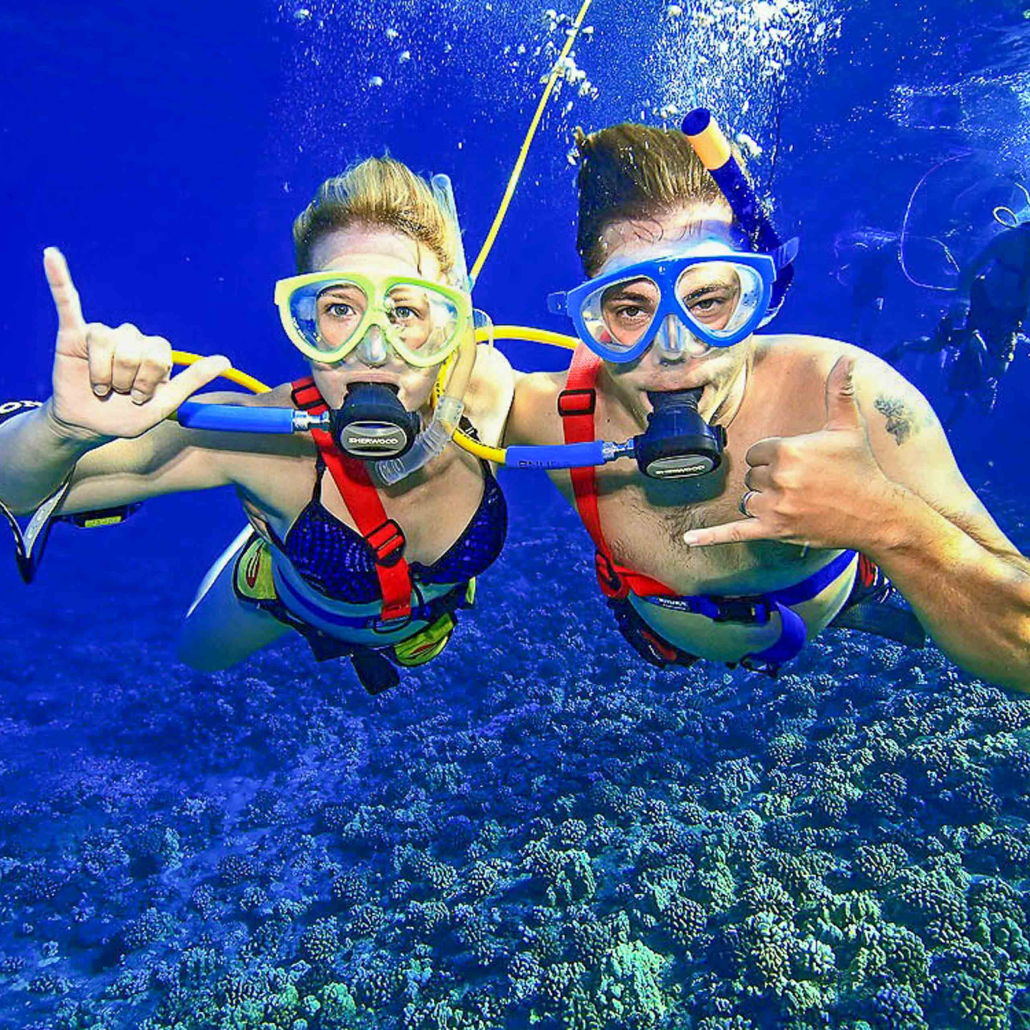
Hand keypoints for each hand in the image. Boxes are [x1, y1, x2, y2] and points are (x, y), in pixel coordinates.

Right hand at [43, 247, 230, 441]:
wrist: (88, 426)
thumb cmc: (127, 416)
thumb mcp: (165, 404)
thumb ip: (192, 380)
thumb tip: (225, 361)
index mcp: (154, 351)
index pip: (159, 355)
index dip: (150, 382)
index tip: (140, 398)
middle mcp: (130, 338)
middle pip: (134, 350)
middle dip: (124, 380)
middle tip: (117, 393)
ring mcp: (102, 335)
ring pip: (106, 339)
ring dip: (103, 373)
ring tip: (100, 387)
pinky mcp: (73, 335)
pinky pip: (67, 302)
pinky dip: (59, 279)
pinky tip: (51, 256)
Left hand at [682, 356, 891, 551]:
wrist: (877, 514)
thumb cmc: (861, 468)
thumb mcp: (848, 426)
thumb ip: (838, 390)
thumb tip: (847, 358)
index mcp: (787, 450)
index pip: (756, 452)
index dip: (775, 458)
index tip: (801, 463)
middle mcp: (778, 478)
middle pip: (752, 476)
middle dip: (771, 480)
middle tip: (804, 485)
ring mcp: (775, 507)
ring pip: (748, 500)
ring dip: (764, 502)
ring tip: (797, 502)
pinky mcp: (775, 530)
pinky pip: (735, 532)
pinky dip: (711, 536)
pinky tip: (689, 538)